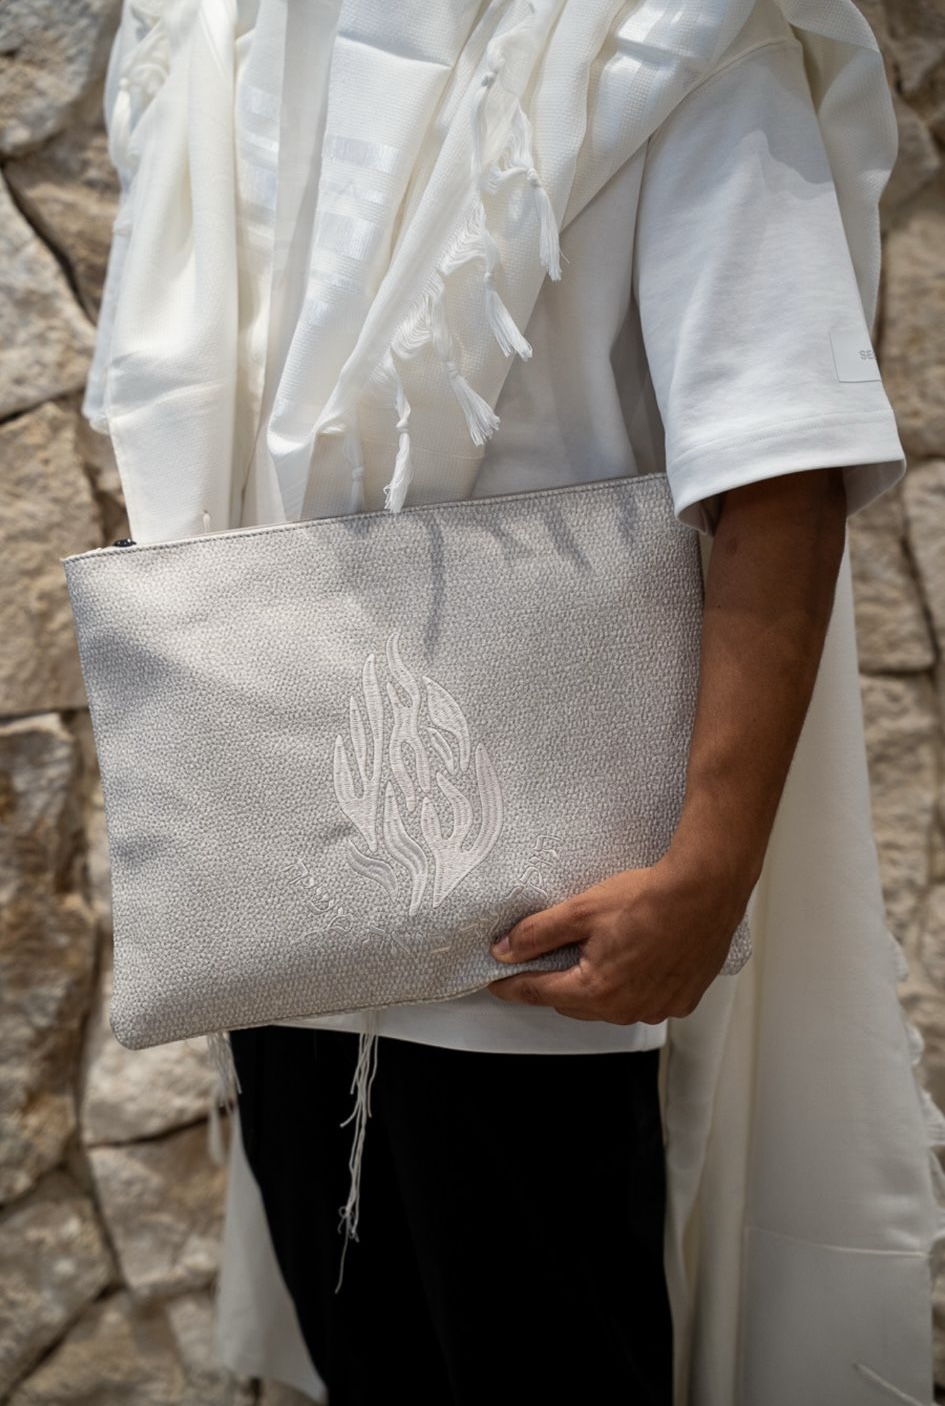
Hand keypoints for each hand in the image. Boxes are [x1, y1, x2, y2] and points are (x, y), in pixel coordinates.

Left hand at [486, 855, 746, 1024]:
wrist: (705, 891)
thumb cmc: (649, 898)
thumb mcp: (581, 910)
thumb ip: (536, 934)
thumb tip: (504, 950)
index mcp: (596, 991)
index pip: (538, 993)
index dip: (512, 985)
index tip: (497, 982)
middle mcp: (626, 1009)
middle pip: (573, 1002)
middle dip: (556, 983)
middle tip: (547, 958)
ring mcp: (656, 1008)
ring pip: (608, 1006)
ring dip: (595, 988)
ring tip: (597, 954)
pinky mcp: (681, 1001)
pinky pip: (644, 1002)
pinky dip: (632, 987)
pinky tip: (635, 960)